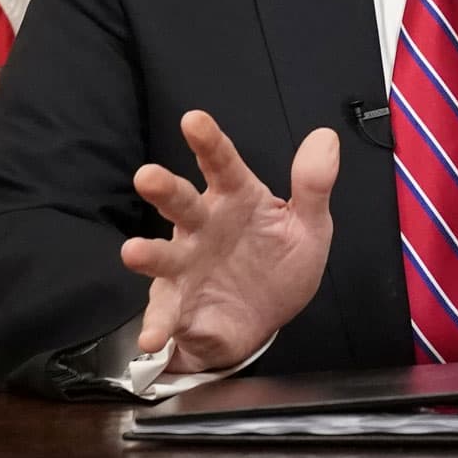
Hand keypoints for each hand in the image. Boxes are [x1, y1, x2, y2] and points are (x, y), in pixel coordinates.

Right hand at [120, 111, 338, 372]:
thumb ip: (314, 185)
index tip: (194, 120)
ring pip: (163, 255)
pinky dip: (156, 326)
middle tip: (147, 176)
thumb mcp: (308, 226)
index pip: (222, 164)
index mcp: (236, 199)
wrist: (263, 320)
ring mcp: (186, 266)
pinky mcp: (179, 306)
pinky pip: (165, 315)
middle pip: (181, 202)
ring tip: (132, 252)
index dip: (209, 142)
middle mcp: (203, 226)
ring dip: (147, 253)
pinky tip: (151, 336)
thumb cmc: (278, 262)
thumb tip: (326, 137)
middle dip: (163, 189)